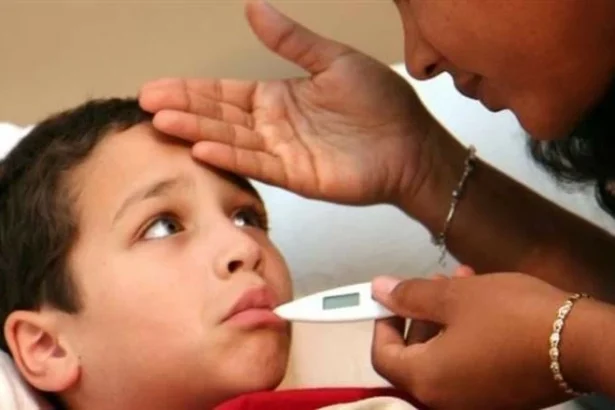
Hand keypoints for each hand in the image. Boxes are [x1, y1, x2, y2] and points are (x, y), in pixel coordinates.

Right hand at [139, 0, 442, 205]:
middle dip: (183, 108)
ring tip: (163, 122)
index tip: (157, 86)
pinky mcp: (296, 176)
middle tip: (146, 103)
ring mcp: (282, 152)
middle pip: (219, 115)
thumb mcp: (333, 60)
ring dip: (197, 131)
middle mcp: (273, 125)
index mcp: (278, 96)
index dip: (191, 89)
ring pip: (231, 139)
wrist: (411, 143)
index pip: (224, 92)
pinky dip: (231, 156)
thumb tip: (254, 7)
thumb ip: (291, 40)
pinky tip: (203, 148)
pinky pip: (258, 164)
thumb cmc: (381, 103)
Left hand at [370, 272, 583, 409]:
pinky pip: (469, 365)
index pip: (383, 354)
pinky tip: (483, 303)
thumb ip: (410, 296)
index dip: (382, 322)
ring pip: (444, 355)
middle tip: (434, 281)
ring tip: (463, 281)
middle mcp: (445, 400)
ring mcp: (474, 401)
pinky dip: (466, 336)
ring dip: (446, 317)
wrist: (580, 343)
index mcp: (426, 380)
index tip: (392, 296)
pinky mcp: (499, 397)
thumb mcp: (455, 297)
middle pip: (414, 355)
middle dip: (421, 312)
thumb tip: (379, 289)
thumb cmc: (510, 317)